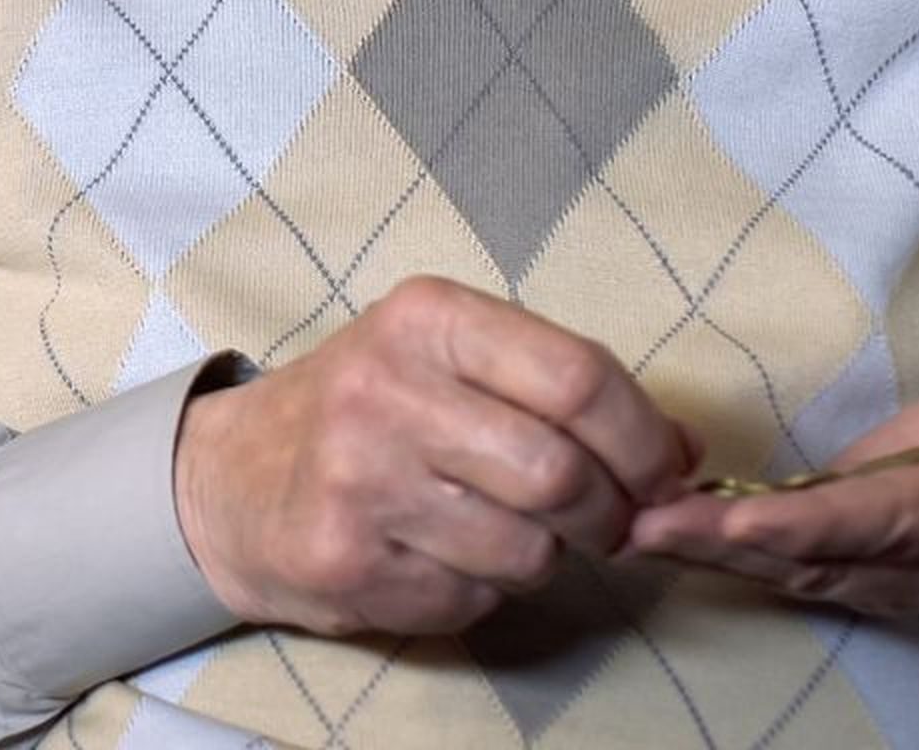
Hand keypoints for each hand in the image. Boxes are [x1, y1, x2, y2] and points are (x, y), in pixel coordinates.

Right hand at [173, 276, 700, 636]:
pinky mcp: (347, 560)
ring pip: (527, 550)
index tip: (665, 472)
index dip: (644, 440)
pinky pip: (475, 599)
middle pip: (560, 475)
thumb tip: (685, 451)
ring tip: (505, 528)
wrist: (233, 478)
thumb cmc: (371, 412)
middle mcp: (385, 391)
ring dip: (544, 555)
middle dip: (610, 514)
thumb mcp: (453, 360)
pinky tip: (444, 555)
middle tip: (607, 521)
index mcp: (425, 320)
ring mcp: (360, 480)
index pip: (577, 379)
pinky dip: (484, 590)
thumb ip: (563, 389)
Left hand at [629, 323, 918, 615]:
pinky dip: (726, 545)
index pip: (898, 524)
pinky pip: (791, 555)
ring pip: (797, 565)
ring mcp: (902, 567)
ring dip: (714, 553)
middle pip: (828, 556)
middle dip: (733, 548)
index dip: (819, 528)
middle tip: (644, 526)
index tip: (743, 524)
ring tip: (634, 526)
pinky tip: (665, 526)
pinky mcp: (864, 550)